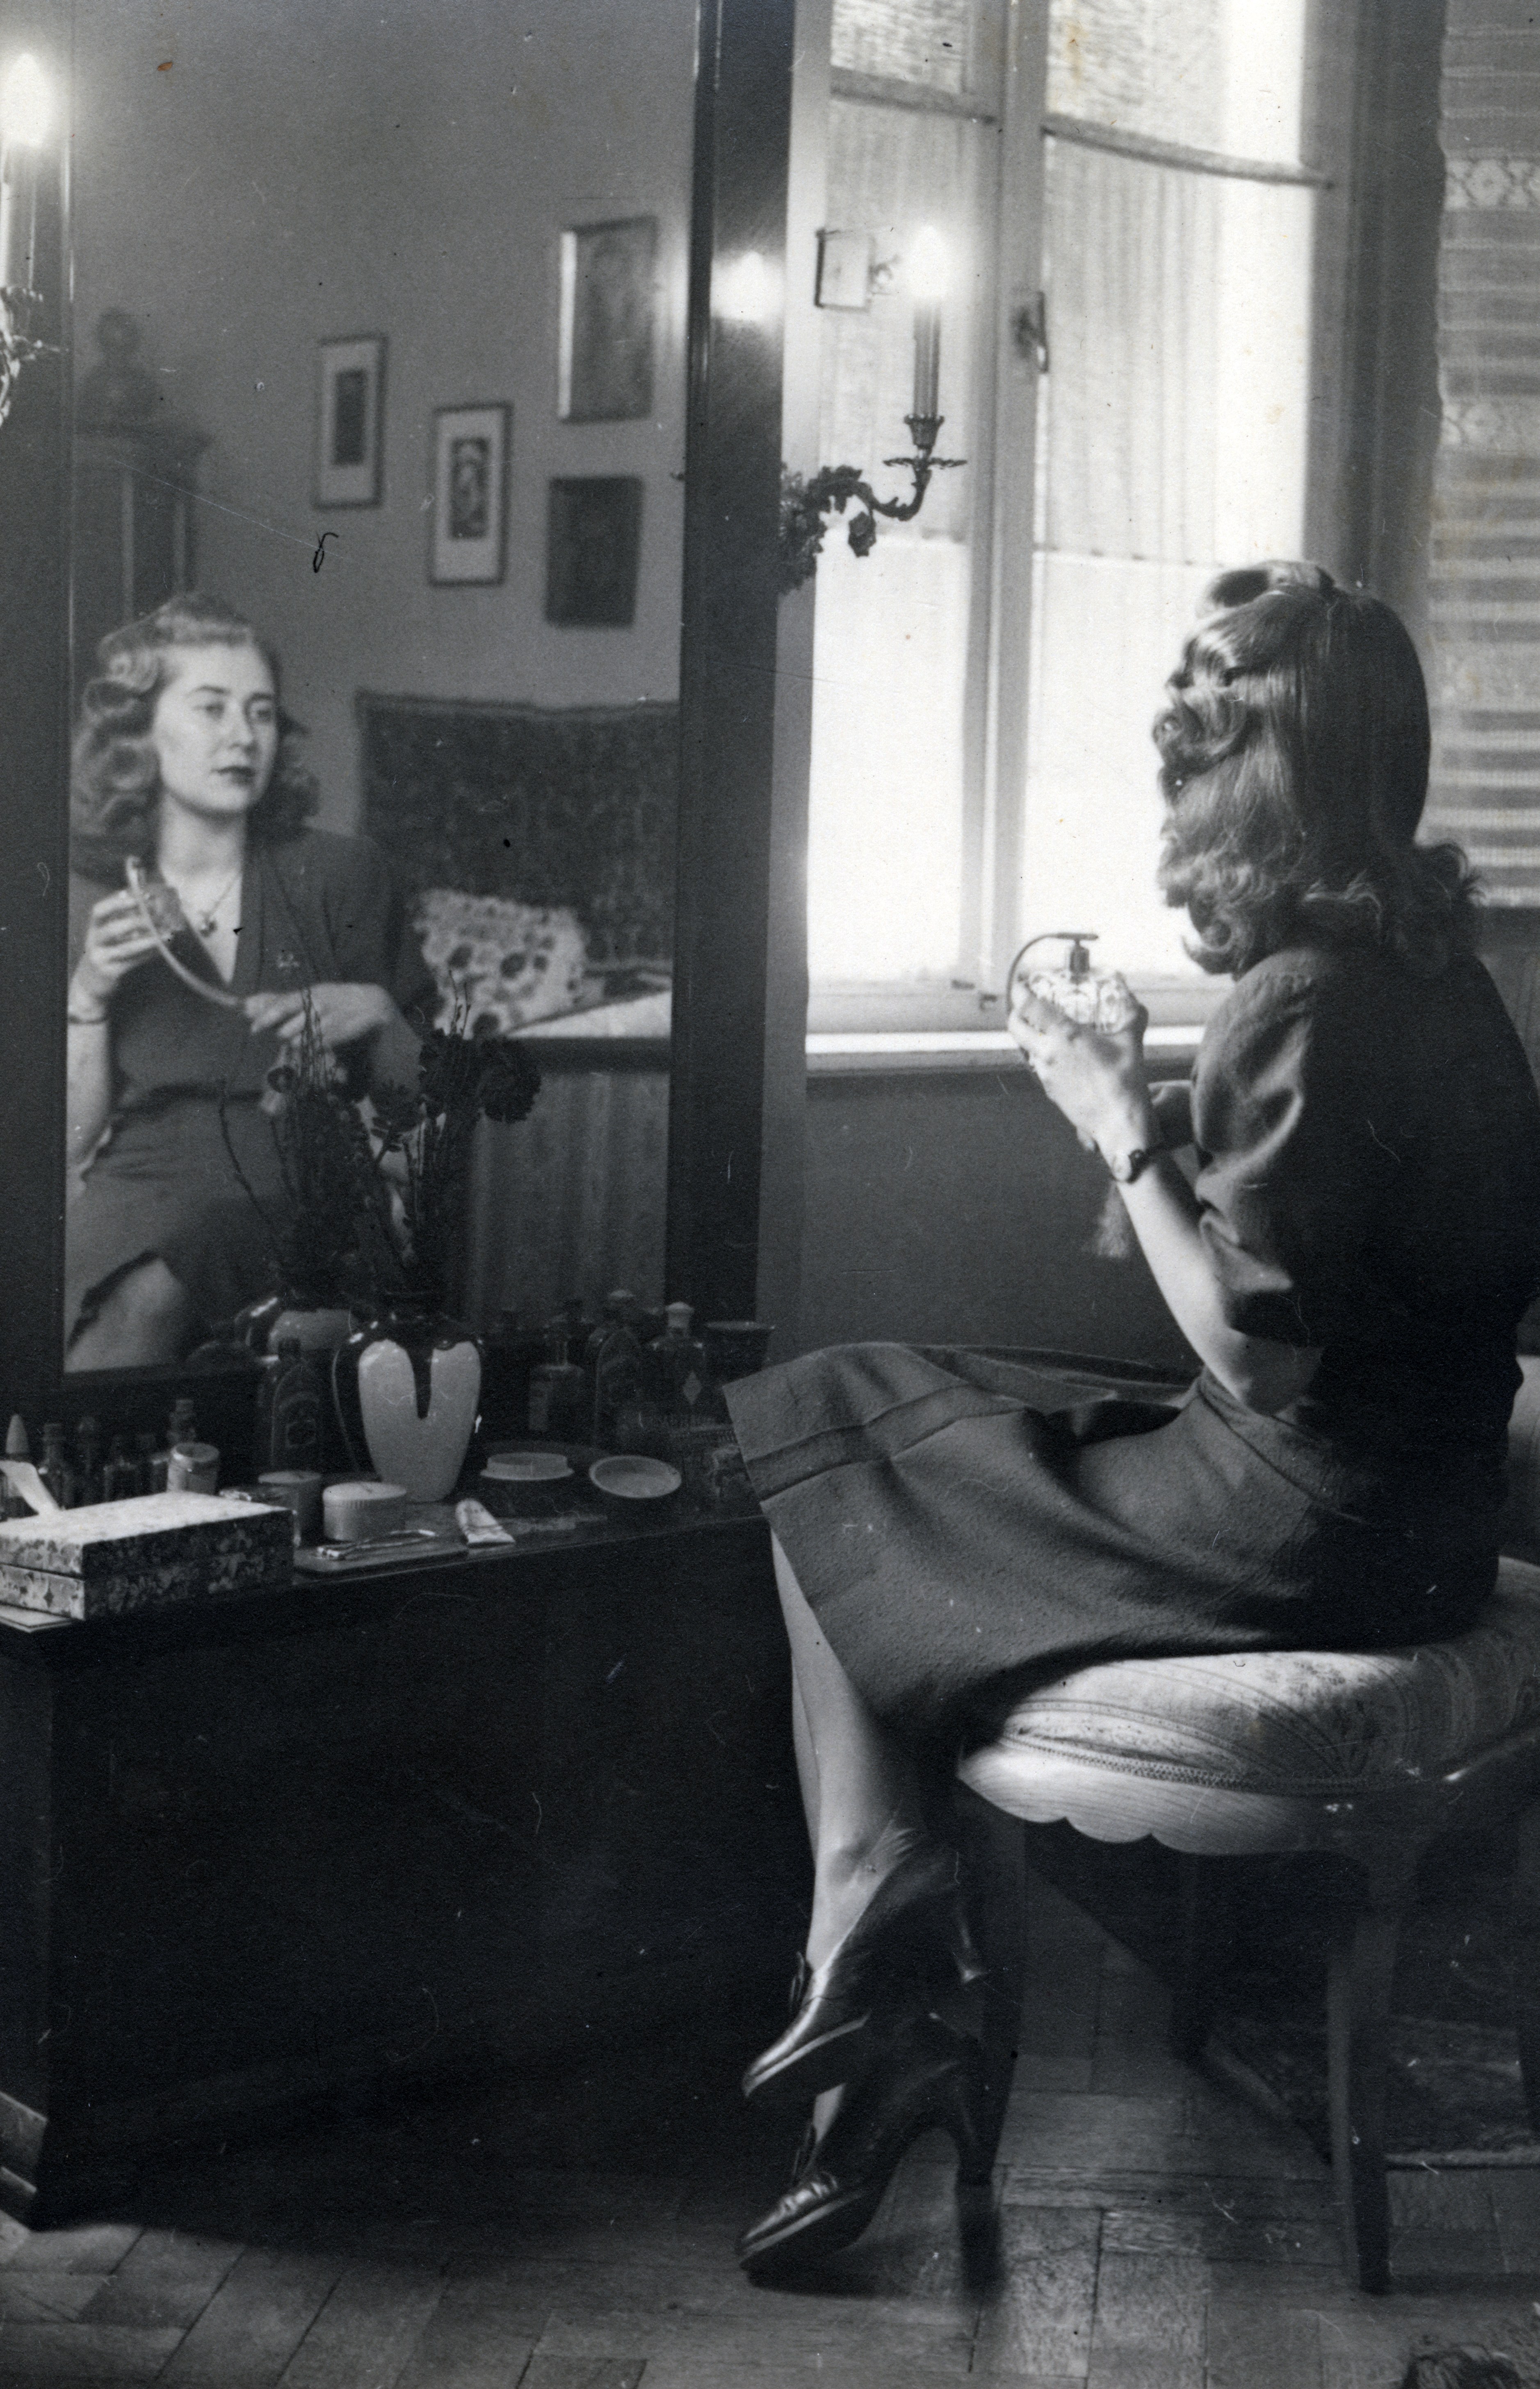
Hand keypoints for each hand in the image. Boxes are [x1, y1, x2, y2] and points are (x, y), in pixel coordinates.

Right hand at [71, 888, 159, 1014]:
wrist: (89, 984)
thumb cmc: (106, 953)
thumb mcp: (107, 936)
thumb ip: (123, 920)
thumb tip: (149, 903)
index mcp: (93, 928)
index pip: (99, 911)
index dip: (117, 902)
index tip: (139, 896)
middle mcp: (94, 942)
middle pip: (112, 929)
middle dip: (136, 920)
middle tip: (158, 915)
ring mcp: (101, 958)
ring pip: (125, 948)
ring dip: (148, 940)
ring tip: (166, 934)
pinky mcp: (111, 973)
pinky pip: (132, 962)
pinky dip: (149, 955)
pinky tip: (162, 949)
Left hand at [244, 982, 397, 1053]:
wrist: (371, 1004)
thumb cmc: (334, 1001)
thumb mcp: (310, 996)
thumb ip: (281, 1001)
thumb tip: (247, 1004)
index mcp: (308, 994)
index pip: (281, 1006)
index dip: (265, 1019)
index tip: (253, 1030)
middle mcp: (317, 1005)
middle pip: (285, 1030)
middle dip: (283, 1035)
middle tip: (291, 1033)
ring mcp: (328, 1021)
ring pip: (298, 1042)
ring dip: (298, 1043)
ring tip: (307, 1037)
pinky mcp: (337, 1035)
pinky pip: (314, 1049)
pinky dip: (312, 1049)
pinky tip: (319, 1042)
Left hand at [1008, 988, 1156, 1159]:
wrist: (1119, 1123)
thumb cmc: (1125, 1083)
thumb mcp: (1131, 1042)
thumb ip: (1132, 1016)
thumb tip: (1135, 1002)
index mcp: (1064, 1035)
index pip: (1029, 1007)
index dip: (1020, 992)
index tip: (1020, 984)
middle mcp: (1048, 1053)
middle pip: (1016, 1027)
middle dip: (1016, 1013)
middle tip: (1025, 1006)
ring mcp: (1045, 1074)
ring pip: (1027, 1049)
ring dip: (1031, 1037)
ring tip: (1047, 1031)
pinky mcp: (1049, 1091)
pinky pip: (1040, 1068)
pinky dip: (1045, 1057)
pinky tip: (1062, 1057)